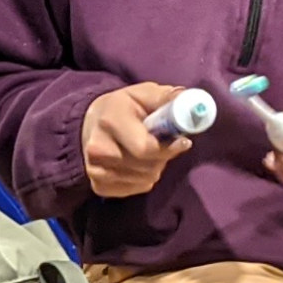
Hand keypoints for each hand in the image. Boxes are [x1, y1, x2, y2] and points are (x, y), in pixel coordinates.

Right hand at [82, 82, 197, 198]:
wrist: (90, 124)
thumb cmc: (123, 107)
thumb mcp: (144, 93)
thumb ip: (166, 98)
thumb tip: (192, 101)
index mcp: (109, 120)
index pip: (145, 148)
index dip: (168, 148)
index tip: (183, 141)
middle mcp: (97, 148)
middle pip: (147, 167)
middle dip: (163, 157)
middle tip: (164, 144)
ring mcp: (95, 171)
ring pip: (145, 179)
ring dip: (155, 167)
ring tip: (149, 152)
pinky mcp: (98, 187)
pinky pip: (136, 189)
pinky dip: (144, 178)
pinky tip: (138, 164)